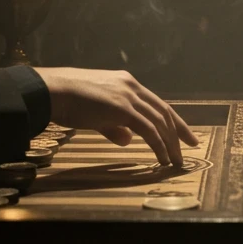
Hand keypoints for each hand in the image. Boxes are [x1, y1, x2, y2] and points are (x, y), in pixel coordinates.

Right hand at [36, 68, 198, 166]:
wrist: (52, 91)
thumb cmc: (68, 101)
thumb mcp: (96, 114)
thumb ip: (114, 126)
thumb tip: (128, 140)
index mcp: (127, 83)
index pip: (157, 103)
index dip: (173, 119)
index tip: (184, 133)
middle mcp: (132, 86)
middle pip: (164, 111)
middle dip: (179, 131)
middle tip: (190, 147)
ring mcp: (128, 96)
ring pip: (159, 122)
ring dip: (170, 143)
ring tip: (176, 160)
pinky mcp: (122, 108)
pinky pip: (148, 130)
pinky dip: (158, 145)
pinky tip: (162, 158)